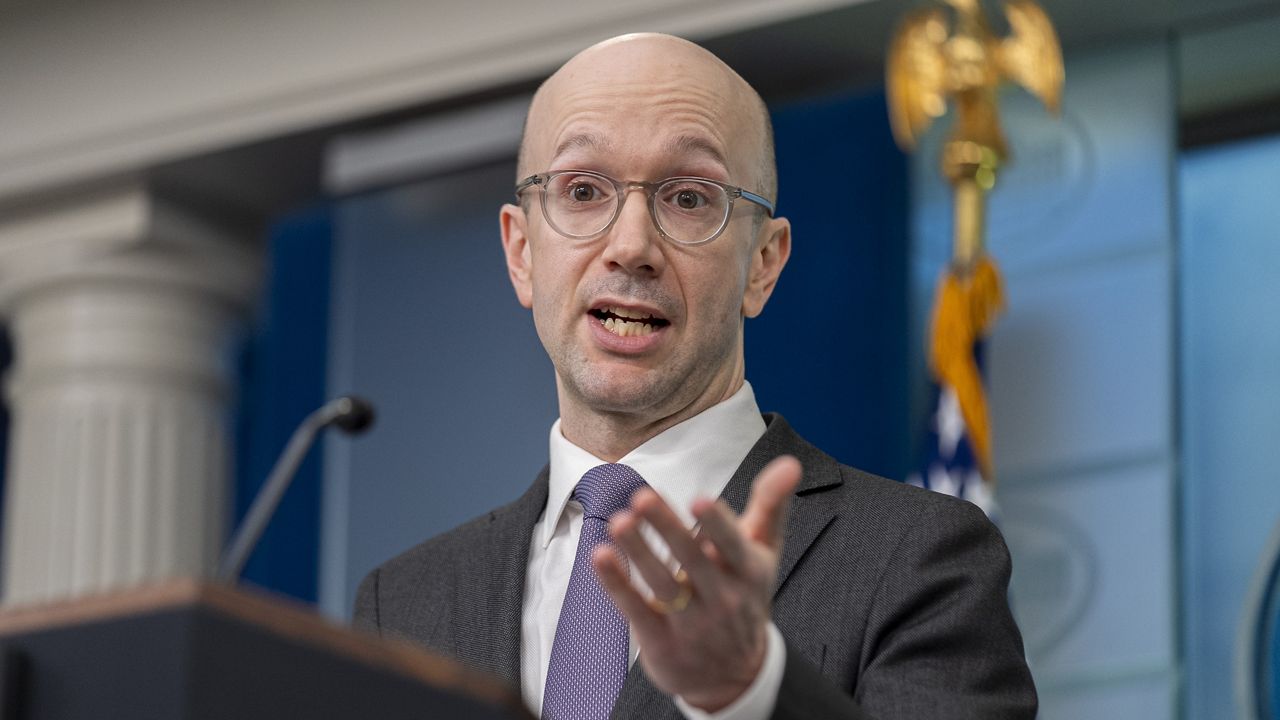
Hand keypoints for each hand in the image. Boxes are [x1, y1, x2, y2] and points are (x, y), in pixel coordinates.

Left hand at [592, 455, 801, 711]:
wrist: (736, 677)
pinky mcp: (662, 643)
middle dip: (667, 528)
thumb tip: (790, 463)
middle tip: (643, 497)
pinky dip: (618, 584)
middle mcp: (723, 599)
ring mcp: (692, 625)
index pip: (734, 546)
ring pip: (663, 585)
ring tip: (619, 522)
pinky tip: (601, 557)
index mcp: (749, 572)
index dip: (718, 525)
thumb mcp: (764, 553)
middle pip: (693, 561)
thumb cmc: (745, 597)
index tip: (701, 499)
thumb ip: (771, 504)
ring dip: (639, 552)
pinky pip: (637, 611)